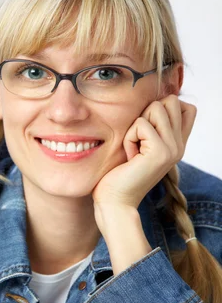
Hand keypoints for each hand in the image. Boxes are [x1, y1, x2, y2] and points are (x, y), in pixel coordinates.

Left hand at [92, 95, 196, 210]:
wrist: (115, 202)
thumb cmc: (119, 174)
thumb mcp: (139, 146)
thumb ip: (151, 127)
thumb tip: (151, 101)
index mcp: (177, 144)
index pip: (187, 107)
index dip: (165, 108)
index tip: (146, 131)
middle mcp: (179, 145)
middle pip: (171, 100)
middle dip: (147, 114)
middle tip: (138, 141)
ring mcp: (173, 148)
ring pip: (156, 107)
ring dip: (136, 126)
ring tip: (133, 149)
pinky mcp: (161, 152)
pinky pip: (141, 124)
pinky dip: (129, 138)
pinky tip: (129, 157)